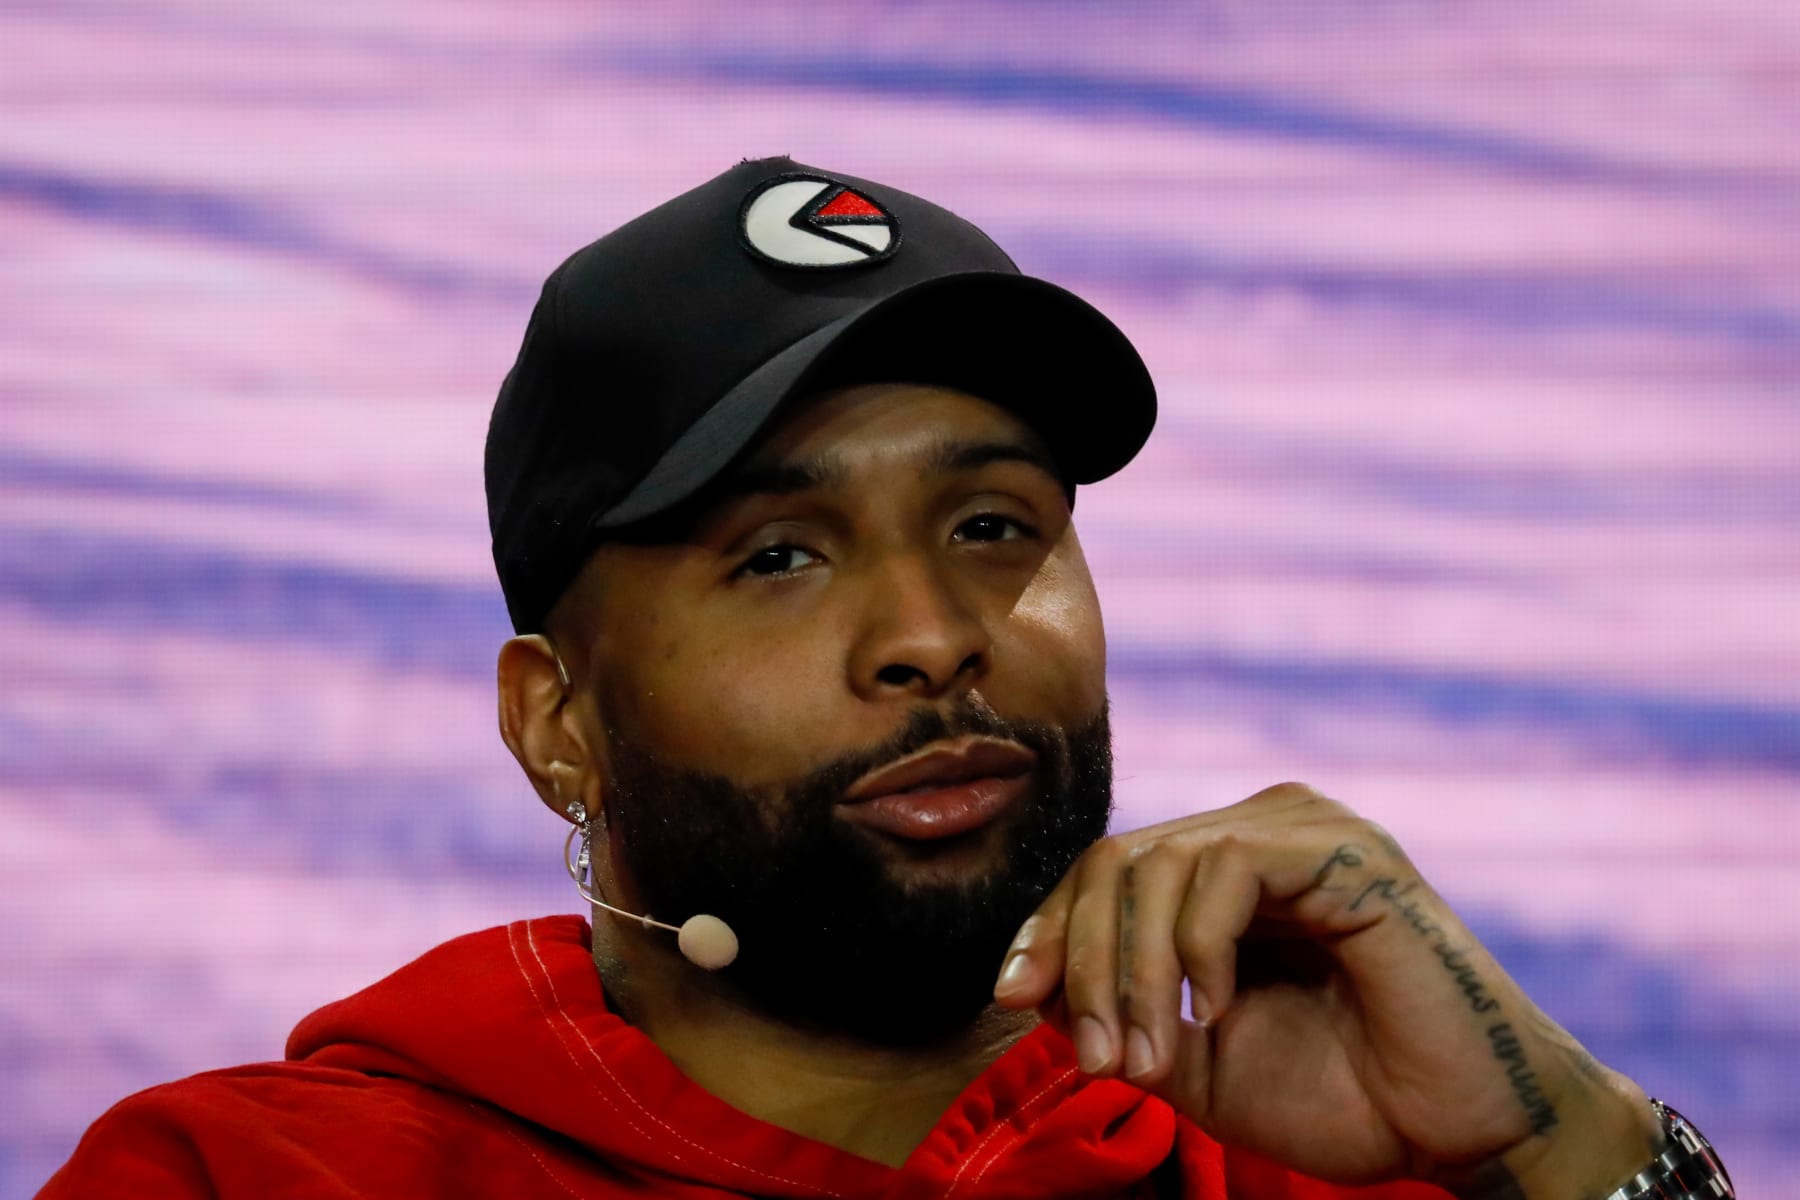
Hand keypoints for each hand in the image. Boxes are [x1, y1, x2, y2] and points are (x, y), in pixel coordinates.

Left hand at [992, 783, 1661, 1195]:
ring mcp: (1300, 829)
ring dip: (1132, 971)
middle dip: (1084, 962)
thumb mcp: (1190, 1059)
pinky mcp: (1339, 847)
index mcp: (1224, 873)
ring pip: (1157, 860)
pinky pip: (1222, 865)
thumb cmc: (1338, 1096)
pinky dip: (1197, 947)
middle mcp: (1258, 830)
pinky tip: (1216, 1011)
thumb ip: (1113, 1011)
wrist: (1458, 1131)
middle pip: (1116, 860)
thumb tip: (1023, 977)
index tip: (1011, 998)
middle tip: (1098, 1059)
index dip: (1050, 931)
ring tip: (1147, 1056)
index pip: (1104, 872)